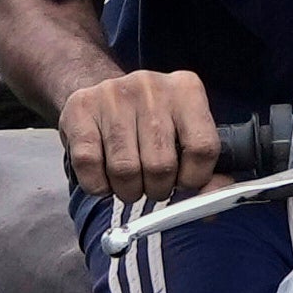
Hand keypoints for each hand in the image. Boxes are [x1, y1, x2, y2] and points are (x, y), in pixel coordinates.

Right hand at [58, 66, 216, 204]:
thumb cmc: (149, 122)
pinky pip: (90, 167)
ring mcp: (113, 95)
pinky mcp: (81, 110)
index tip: (183, 182)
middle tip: (151, 184)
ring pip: (125, 171)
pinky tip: (104, 176)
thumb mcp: (184, 134)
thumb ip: (206, 170)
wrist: (99, 90)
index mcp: (186, 90)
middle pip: (161, 166)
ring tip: (129, 181)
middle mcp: (151, 87)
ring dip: (128, 191)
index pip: (203, 148)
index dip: (194, 178)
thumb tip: (211, 205)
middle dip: (157, 189)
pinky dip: (99, 186)